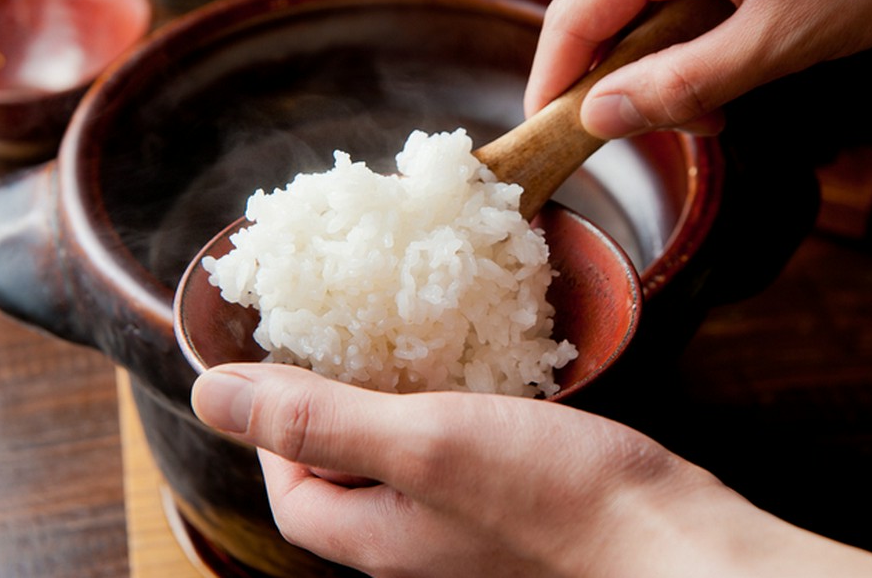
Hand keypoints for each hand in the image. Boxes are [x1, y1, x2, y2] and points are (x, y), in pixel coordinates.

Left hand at [190, 363, 871, 577]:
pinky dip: (442, 401)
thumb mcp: (422, 440)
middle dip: (331, 401)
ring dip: (388, 395)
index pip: (291, 485)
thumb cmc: (548, 495)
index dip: (274, 426)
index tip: (287, 362)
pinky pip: (449, 445)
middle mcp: (411, 535)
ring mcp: (460, 519)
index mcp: (375, 534)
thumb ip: (319, 415)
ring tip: (399, 339)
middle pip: (342, 468)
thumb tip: (209, 393)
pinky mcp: (504, 496)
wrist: (661, 533)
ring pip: (398, 453)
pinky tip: (465, 363)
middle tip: (343, 336)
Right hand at [525, 0, 871, 137]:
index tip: (552, 128)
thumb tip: (600, 116)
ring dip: (672, 29)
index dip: (555, 81)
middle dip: (635, 65)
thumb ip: (679, 86)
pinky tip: (748, 8)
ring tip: (736, 65)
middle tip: (693, 116)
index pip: (574, 16)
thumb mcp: (779, 42)